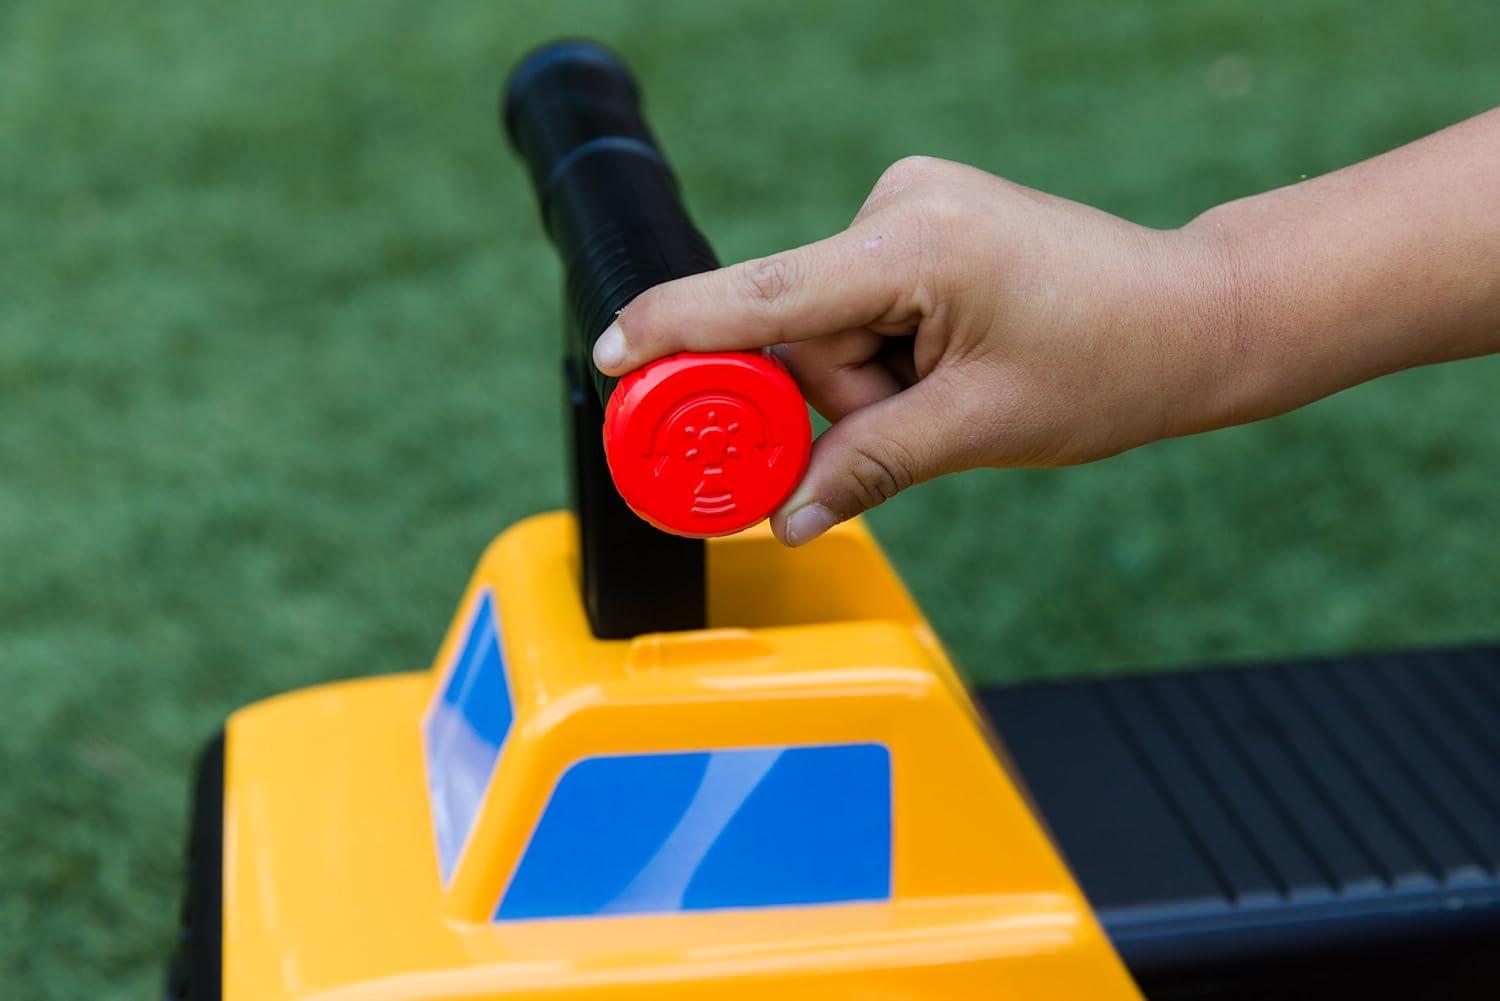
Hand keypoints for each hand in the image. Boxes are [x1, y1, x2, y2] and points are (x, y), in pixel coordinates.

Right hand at [593, 156, 1236, 544]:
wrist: (1190, 316)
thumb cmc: (1110, 363)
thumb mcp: (978, 429)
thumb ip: (867, 467)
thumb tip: (785, 519)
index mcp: (916, 244)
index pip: (768, 297)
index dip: (680, 330)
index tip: (608, 357)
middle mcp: (900, 204)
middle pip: (798, 332)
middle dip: (836, 398)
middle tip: (909, 425)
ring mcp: (908, 206)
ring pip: (827, 329)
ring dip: (868, 383)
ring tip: (955, 390)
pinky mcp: (917, 223)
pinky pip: (856, 308)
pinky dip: (882, 354)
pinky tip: (950, 363)